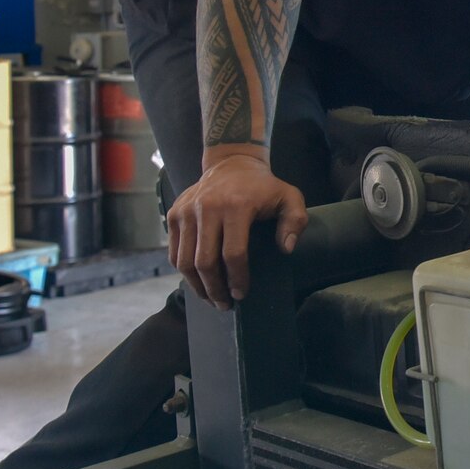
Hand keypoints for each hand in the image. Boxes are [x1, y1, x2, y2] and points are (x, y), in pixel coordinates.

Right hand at [166, 153, 308, 309]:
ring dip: (197, 285)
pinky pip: (174, 252)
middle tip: (225, 304)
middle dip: (215, 288)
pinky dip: (184, 271)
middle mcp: (207, 208)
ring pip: (184, 260)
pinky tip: (198, 281)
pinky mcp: (174, 214)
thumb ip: (295, 222)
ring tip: (211, 298)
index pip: (233, 253)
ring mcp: (186, 211)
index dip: (237, 278)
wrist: (231, 163)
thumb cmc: (264, 187)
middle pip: (204, 261)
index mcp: (236, 205)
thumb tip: (286, 249)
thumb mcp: (290, 198)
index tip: (242, 294)